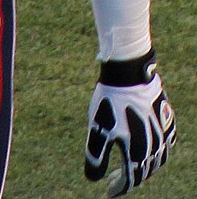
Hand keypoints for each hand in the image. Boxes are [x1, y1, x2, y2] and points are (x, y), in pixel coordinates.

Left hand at [84, 51, 175, 195]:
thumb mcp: (97, 129)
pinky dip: (158, 149)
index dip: (118, 188)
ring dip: (145, 166)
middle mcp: (155, 147)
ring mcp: (164, 133)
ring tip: (132, 165)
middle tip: (114, 179)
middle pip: (144, 171)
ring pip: (158, 159)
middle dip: (129, 178)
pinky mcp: (167, 118)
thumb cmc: (110, 101)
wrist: (129, 73)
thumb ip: (95, 156)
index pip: (130, 180)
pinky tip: (151, 146)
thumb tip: (93, 179)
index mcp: (138, 153)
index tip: (109, 192)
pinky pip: (167, 142)